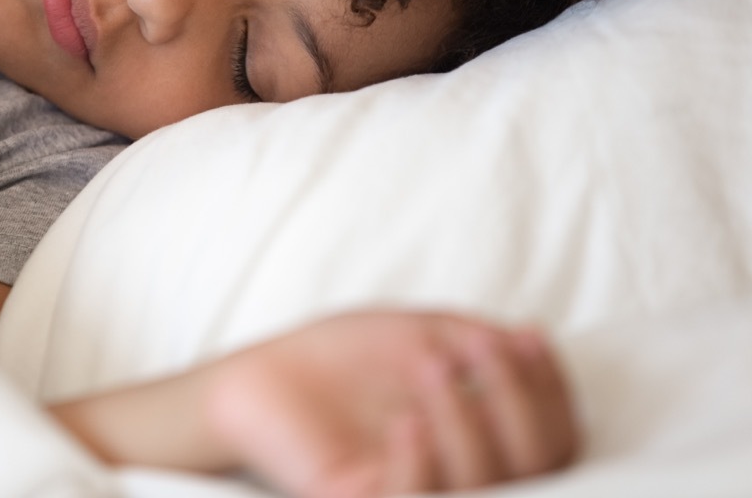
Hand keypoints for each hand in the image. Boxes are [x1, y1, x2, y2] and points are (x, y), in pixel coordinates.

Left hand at [202, 311, 577, 497]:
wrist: (266, 377)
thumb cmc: (344, 357)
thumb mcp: (422, 335)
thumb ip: (477, 343)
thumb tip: (528, 345)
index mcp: (482, 442)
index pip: (551, 438)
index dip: (550, 389)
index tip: (526, 335)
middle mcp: (461, 478)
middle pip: (535, 469)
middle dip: (519, 404)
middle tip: (480, 350)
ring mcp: (418, 491)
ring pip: (482, 487)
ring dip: (466, 422)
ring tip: (431, 364)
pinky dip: (420, 462)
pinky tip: (405, 419)